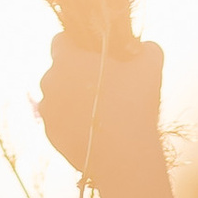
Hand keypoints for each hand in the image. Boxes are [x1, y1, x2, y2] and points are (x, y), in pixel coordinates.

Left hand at [36, 33, 165, 190]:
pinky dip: (73, 125)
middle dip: (77, 76)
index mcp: (66, 59)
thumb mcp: (149, 69)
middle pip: (60, 71)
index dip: (77, 45)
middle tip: (104, 89)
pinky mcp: (50, 135)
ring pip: (59, 98)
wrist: (123, 157)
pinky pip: (60, 123)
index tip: (93, 56)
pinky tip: (94, 132)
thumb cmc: (134, 107)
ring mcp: (47, 111)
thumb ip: (147, 50)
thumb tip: (147, 47)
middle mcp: (49, 82)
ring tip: (100, 114)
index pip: (61, 40)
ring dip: (74, 101)